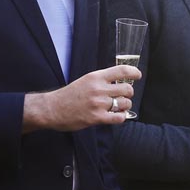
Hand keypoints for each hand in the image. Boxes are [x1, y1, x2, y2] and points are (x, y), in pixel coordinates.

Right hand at [23, 64, 139, 132]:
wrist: (52, 109)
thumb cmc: (68, 95)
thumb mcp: (85, 81)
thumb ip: (101, 81)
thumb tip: (118, 82)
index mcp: (96, 77)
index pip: (121, 71)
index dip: (133, 72)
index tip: (138, 75)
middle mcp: (99, 89)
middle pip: (127, 89)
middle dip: (129, 94)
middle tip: (124, 96)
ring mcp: (98, 104)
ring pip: (125, 103)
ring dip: (125, 106)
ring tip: (119, 107)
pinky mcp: (97, 118)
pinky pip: (119, 118)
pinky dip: (121, 117)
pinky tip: (116, 116)